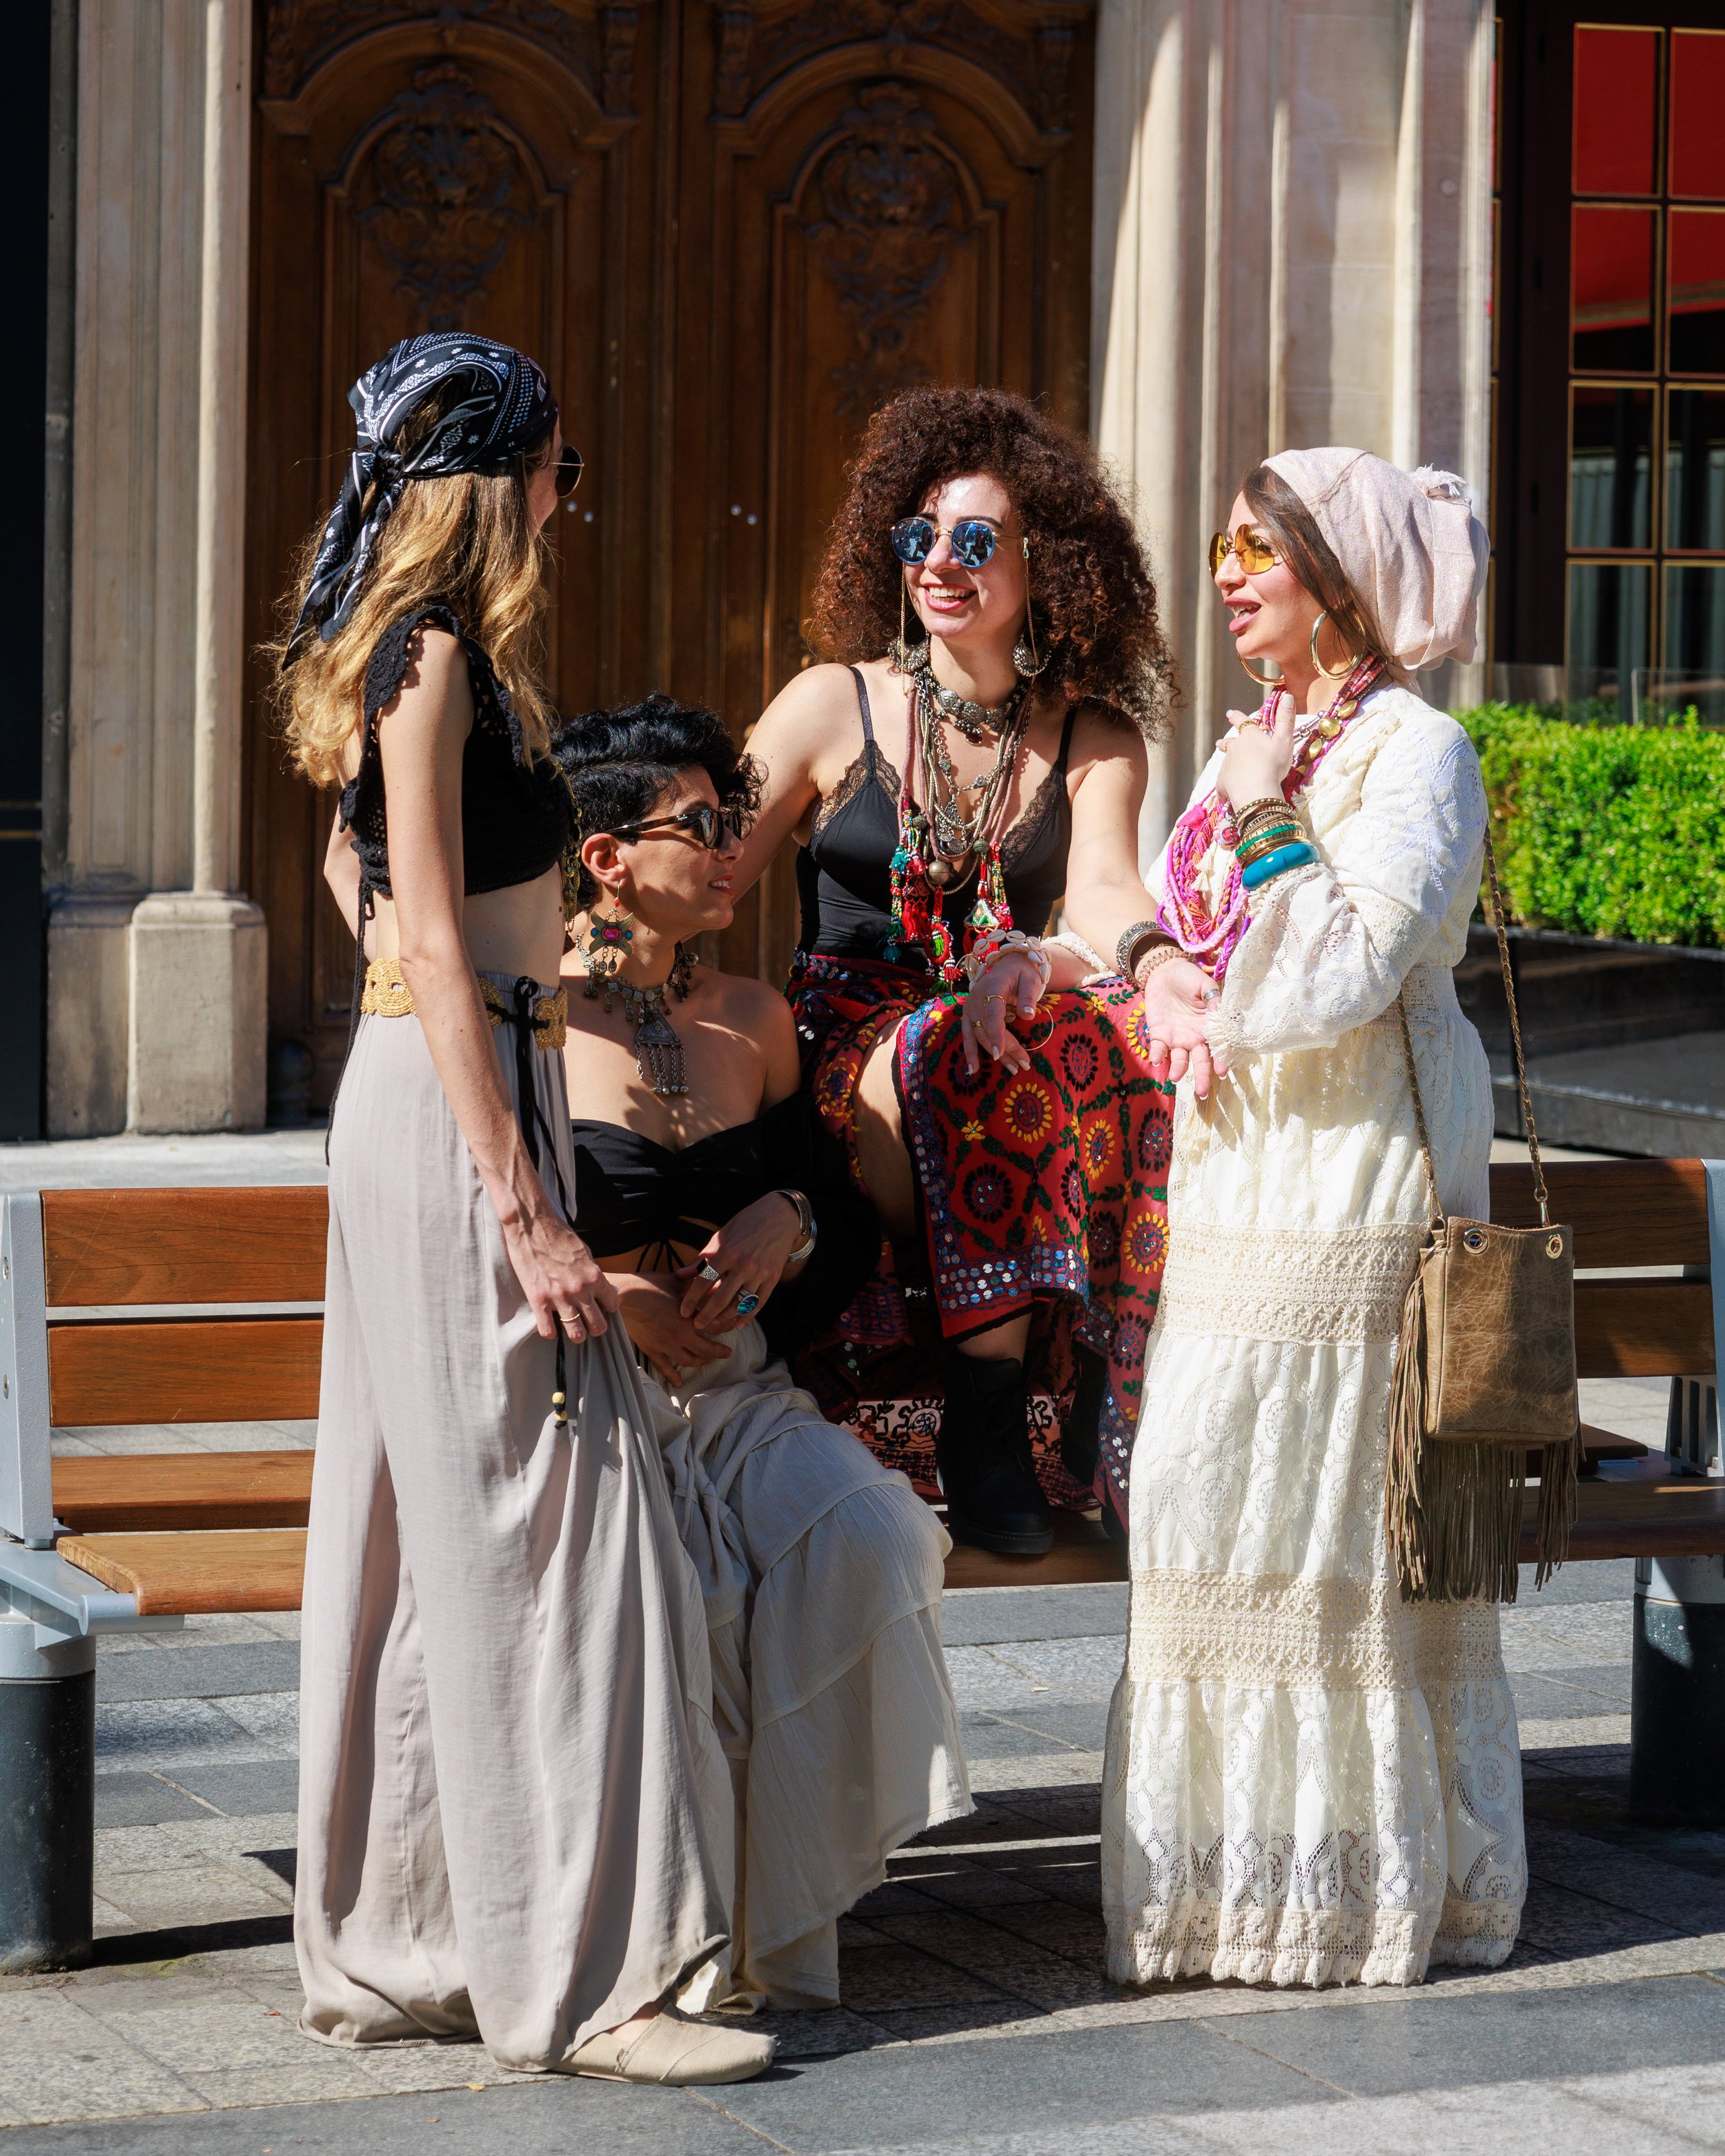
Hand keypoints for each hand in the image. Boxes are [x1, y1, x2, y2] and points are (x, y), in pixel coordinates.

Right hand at [502, 1210, 618, 1341]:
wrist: (531, 1225)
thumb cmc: (558, 1235)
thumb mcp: (585, 1251)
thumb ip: (592, 1272)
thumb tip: (600, 1287)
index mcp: (594, 1276)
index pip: (613, 1305)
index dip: (608, 1308)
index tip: (602, 1307)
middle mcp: (580, 1290)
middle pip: (598, 1326)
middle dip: (596, 1327)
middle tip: (589, 1324)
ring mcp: (559, 1297)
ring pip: (576, 1333)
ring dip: (576, 1334)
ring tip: (573, 1329)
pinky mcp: (538, 1300)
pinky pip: (547, 1331)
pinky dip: (550, 1333)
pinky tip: (551, 1327)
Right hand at [615, 1272, 731, 1381]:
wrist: (623, 1298)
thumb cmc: (649, 1286)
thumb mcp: (675, 1281)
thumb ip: (694, 1283)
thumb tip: (711, 1278)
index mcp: (688, 1318)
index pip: (715, 1327)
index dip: (726, 1327)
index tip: (732, 1326)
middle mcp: (680, 1335)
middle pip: (706, 1350)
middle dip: (719, 1352)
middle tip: (727, 1352)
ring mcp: (665, 1345)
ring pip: (689, 1361)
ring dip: (701, 1362)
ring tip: (707, 1360)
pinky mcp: (652, 1350)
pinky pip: (664, 1367)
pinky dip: (673, 1376)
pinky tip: (679, 1382)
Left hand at [676, 1193, 801, 1329]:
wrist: (779, 1215)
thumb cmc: (746, 1223)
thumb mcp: (721, 1236)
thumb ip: (702, 1258)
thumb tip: (680, 1274)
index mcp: (727, 1252)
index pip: (704, 1281)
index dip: (691, 1299)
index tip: (683, 1311)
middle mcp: (744, 1265)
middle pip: (721, 1298)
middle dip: (706, 1315)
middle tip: (697, 1325)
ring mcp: (760, 1273)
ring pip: (740, 1304)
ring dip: (725, 1317)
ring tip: (715, 1323)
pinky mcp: (773, 1278)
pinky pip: (759, 1303)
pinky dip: (748, 1316)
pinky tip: (738, 1323)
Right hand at [961, 948, 1044, 1075]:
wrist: (1009, 964)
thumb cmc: (1022, 972)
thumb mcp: (1030, 979)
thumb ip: (1029, 995)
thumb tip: (1028, 1015)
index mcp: (992, 987)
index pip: (993, 1013)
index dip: (996, 1033)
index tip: (1000, 1052)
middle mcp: (976, 998)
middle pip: (988, 1029)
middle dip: (1006, 1049)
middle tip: (1024, 1064)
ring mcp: (970, 1007)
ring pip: (980, 1035)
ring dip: (995, 1054)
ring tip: (1013, 1069)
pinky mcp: (969, 1015)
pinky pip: (968, 1036)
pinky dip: (970, 1052)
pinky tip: (973, 1070)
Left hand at [1140, 956, 1228, 1099]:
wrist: (1164, 972)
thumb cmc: (1189, 978)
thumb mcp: (1205, 984)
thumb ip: (1213, 999)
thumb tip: (1219, 1012)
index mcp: (1209, 1027)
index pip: (1218, 1047)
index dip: (1221, 1060)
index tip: (1222, 1072)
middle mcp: (1195, 1038)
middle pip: (1200, 1061)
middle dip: (1202, 1077)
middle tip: (1202, 1093)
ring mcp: (1177, 1038)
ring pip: (1180, 1060)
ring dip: (1178, 1070)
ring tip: (1176, 1077)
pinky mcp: (1159, 1034)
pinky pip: (1159, 1049)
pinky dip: (1158, 1056)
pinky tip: (1157, 1061)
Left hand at [1216, 688, 1296, 811]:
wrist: (1257, 791)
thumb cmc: (1273, 765)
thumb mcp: (1284, 741)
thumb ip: (1286, 719)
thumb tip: (1287, 696)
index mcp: (1250, 736)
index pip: (1241, 721)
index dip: (1236, 717)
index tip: (1230, 713)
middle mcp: (1235, 748)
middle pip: (1228, 743)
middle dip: (1225, 742)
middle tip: (1219, 742)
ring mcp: (1227, 765)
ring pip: (1225, 761)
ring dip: (1226, 761)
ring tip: (1224, 762)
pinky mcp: (1223, 782)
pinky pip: (1222, 784)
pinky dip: (1224, 787)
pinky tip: (1224, 794)